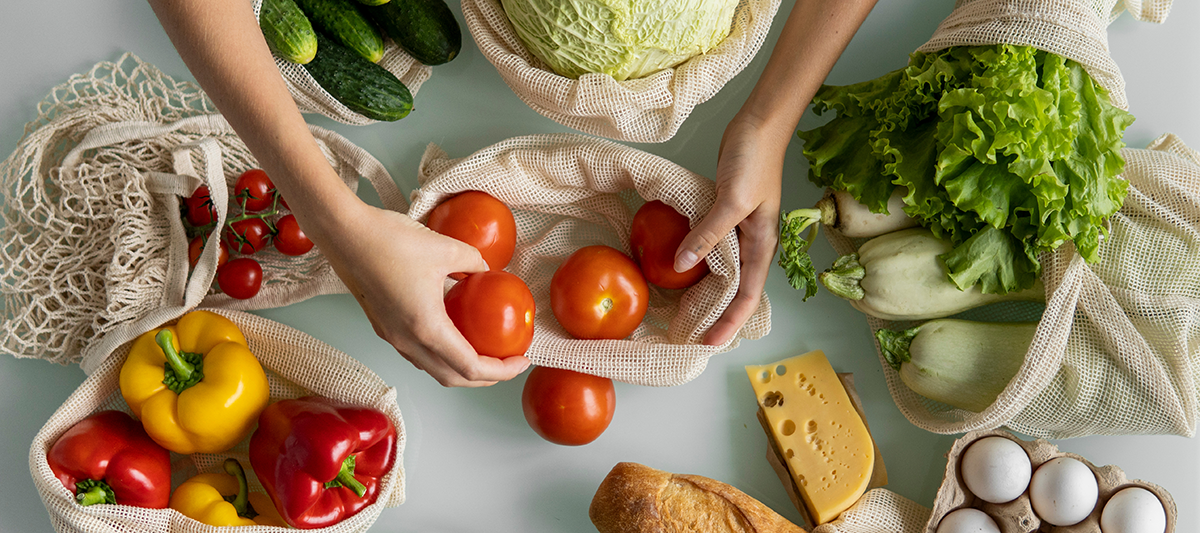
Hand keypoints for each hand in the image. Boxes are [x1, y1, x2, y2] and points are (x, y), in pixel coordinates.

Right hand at [315, 202, 530, 386]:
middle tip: (508, 363)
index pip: (471, 368)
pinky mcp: (383, 327)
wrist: (343, 235)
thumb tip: (485, 269)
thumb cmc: (389, 241)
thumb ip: (473, 262)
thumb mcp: (446, 247)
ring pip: (433, 368)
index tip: (522, 360)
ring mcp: (392, 337)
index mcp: (427, 328)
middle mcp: (408, 341)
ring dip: (461, 369)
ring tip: (485, 353)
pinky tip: (455, 333)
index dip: (502, 371)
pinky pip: (419, 353)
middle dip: (485, 377)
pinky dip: (442, 354)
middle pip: (453, 378)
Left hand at [674, 113, 785, 345]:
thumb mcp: (731, 200)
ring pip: (723, 272)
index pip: (747, 296)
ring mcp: (740, 231)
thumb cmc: (753, 161)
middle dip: (717, 317)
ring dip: (706, 293)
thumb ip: (708, 233)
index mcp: (762, 245)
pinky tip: (679, 270)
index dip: (729, 323)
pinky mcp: (726, 217)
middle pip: (736, 291)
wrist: (758, 126)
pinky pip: (712, 249)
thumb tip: (680, 265)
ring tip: (683, 313)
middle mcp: (753, 244)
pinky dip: (697, 263)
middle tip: (690, 337)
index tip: (709, 344)